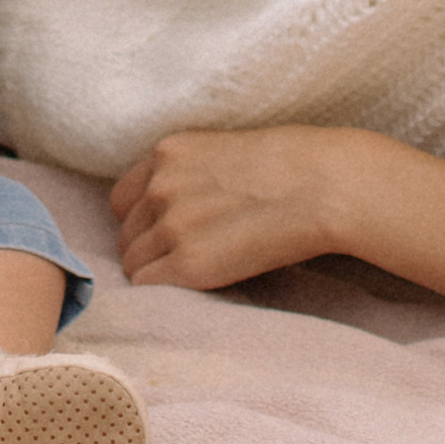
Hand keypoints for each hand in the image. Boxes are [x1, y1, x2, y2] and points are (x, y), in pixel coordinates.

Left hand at [110, 124, 444, 332]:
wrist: (323, 184)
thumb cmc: (288, 166)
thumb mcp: (224, 151)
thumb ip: (187, 172)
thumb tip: (171, 202)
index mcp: (167, 151)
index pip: (121, 198)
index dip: (141, 219)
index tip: (164, 232)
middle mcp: (160, 184)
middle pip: (125, 233)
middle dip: (146, 246)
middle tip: (183, 257)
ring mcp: (171, 224)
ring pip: (133, 263)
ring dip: (155, 271)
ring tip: (194, 273)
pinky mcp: (189, 264)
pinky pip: (149, 287)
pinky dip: (163, 292)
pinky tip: (192, 289)